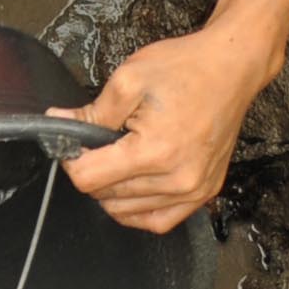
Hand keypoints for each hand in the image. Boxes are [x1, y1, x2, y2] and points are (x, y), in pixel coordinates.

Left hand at [48, 27, 280, 232]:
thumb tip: (57, 125)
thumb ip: (90, 111)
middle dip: (92, 170)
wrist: (231, 68)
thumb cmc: (185, 68)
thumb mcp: (128, 79)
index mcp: (155, 152)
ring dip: (112, 190)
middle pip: (105, 196)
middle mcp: (177, 180)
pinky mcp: (205, 192)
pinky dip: (137, 210)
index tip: (73, 141)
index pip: (88, 178)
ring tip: (118, 156)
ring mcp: (194, 191)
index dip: (71, 158)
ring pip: (127, 212)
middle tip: (96, 143)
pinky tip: (130, 188)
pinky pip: (160, 221)